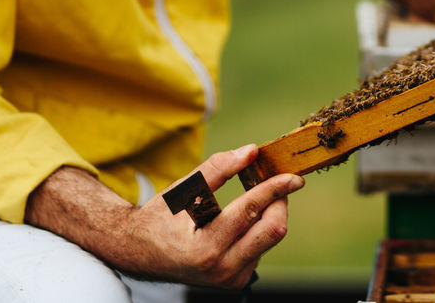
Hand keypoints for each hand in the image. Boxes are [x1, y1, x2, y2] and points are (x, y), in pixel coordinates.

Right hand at [26, 145, 301, 289]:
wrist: (140, 252)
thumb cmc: (161, 216)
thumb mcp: (184, 187)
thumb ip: (218, 168)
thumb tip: (251, 151)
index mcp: (205, 246)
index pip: (251, 210)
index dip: (275, 188)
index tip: (294, 176)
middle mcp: (220, 269)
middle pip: (273, 230)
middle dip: (279, 202)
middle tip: (277, 183)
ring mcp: (229, 280)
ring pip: (269, 239)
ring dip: (268, 215)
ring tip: (252, 199)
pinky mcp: (234, 282)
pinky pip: (260, 250)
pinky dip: (257, 230)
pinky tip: (240, 222)